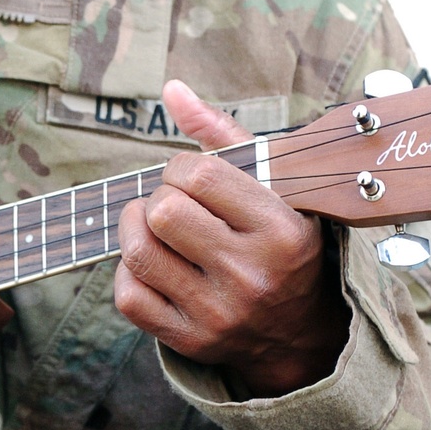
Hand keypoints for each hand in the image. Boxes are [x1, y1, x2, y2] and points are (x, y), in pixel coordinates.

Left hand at [114, 79, 349, 395]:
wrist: (301, 333)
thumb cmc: (280, 242)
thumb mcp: (273, 186)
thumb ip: (222, 133)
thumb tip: (171, 89)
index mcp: (280, 231)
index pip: (198, 175)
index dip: (180, 167)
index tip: (190, 178)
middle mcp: (251, 275)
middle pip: (162, 212)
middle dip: (158, 197)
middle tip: (173, 203)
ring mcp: (218, 313)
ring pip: (138, 252)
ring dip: (135, 228)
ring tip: (154, 226)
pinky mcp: (190, 340)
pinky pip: (128, 296)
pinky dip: (129, 272)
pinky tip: (151, 263)